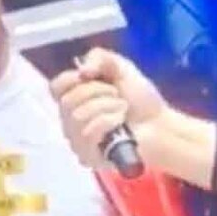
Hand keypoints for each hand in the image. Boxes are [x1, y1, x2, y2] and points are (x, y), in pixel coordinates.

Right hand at [51, 48, 168, 168]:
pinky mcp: (88, 157)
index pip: (55, 87)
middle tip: (117, 95)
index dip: (72, 78)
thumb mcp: (121, 68)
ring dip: (106, 107)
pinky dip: (108, 122)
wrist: (160, 125)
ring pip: (77, 117)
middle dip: (97, 92)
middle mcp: (71, 121)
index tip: (92, 76)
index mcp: (75, 98)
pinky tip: (120, 124)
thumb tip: (82, 71)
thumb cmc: (140, 99)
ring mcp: (78, 141)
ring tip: (122, 109)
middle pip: (67, 101)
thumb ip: (100, 58)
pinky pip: (87, 135)